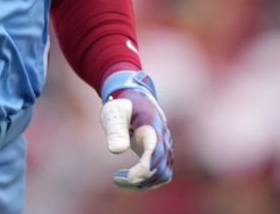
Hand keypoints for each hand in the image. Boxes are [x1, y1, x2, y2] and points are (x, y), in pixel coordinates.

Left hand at [99, 70, 173, 189]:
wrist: (134, 97)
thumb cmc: (122, 105)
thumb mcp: (114, 113)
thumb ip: (115, 130)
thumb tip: (117, 150)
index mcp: (153, 127)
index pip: (155, 155)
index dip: (142, 171)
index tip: (123, 177)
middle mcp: (164, 138)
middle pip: (160, 170)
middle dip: (139, 180)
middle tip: (117, 179)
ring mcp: (166, 146)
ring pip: (164, 174)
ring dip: (144, 182)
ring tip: (121, 179)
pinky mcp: (163, 152)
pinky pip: (162, 172)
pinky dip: (148, 179)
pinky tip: (130, 177)